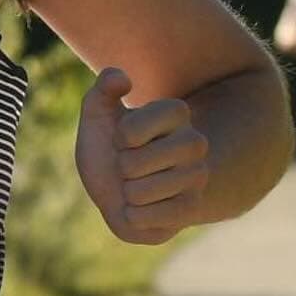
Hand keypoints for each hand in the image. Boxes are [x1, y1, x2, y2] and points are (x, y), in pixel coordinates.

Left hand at [75, 66, 209, 244]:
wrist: (121, 188)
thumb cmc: (109, 147)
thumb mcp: (97, 114)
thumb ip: (103, 89)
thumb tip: (121, 77)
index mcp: (176, 112)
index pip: (132, 129)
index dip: (119, 137)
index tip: (123, 137)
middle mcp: (195, 142)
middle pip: (133, 163)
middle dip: (120, 167)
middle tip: (129, 166)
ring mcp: (197, 176)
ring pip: (138, 192)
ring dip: (126, 193)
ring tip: (136, 185)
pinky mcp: (193, 208)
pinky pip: (146, 217)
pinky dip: (133, 216)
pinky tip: (143, 207)